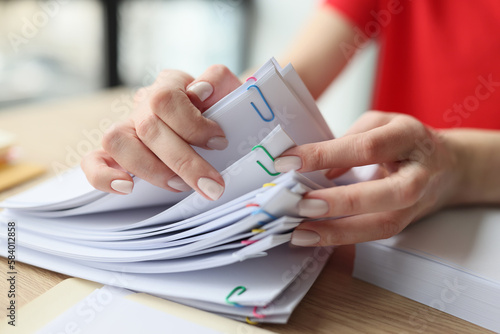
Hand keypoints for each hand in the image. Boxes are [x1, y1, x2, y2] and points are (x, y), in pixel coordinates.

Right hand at [81, 65, 240, 199]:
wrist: (217, 125)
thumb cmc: (220, 111)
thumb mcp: (228, 91)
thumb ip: (218, 80)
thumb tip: (200, 90)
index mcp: (168, 86)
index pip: (167, 100)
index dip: (193, 125)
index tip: (219, 142)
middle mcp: (142, 105)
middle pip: (148, 128)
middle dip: (184, 162)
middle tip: (212, 186)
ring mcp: (126, 129)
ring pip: (117, 141)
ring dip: (151, 169)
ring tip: (180, 186)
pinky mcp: (114, 155)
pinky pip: (93, 161)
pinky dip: (104, 176)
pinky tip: (126, 188)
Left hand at [273, 111, 460, 245]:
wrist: (448, 167)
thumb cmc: (405, 141)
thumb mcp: (380, 124)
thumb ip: (350, 140)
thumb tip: (322, 170)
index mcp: (409, 136)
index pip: (366, 147)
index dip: (325, 154)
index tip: (288, 161)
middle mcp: (419, 173)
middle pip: (386, 193)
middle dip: (341, 201)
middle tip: (301, 203)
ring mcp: (416, 203)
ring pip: (383, 224)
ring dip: (339, 231)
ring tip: (300, 232)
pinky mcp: (407, 222)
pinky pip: (376, 234)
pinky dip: (343, 237)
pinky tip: (314, 237)